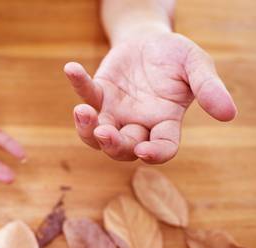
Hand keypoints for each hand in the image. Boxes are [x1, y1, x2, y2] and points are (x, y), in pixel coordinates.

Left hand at [65, 32, 236, 163]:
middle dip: (113, 144)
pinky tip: (72, 68)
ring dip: (87, 128)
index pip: (162, 147)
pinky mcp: (99, 94)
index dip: (155, 154)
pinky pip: (86, 94)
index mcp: (165, 123)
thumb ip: (208, 88)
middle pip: (122, 148)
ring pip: (96, 134)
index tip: (144, 152)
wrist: (152, 41)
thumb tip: (228, 114)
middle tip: (104, 132)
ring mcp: (115, 112)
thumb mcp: (196, 66)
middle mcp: (137, 124)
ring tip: (82, 111)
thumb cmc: (176, 57)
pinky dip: (79, 83)